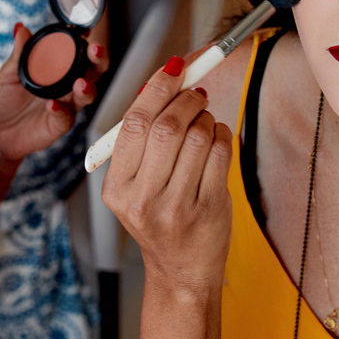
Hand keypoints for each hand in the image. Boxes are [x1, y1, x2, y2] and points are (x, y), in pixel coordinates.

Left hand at [0, 23, 107, 162]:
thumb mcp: (8, 74)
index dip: (87, 42)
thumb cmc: (4, 100)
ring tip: (80, 83)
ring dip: (86, 88)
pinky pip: (66, 117)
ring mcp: (66, 105)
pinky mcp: (59, 125)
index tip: (87, 31)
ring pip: (87, 95)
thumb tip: (20, 28)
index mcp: (59, 70)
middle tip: (95, 49)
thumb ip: (19, 53)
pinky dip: (60, 110)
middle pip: (94, 71)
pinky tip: (52, 105)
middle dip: (98, 59)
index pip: (80, 53)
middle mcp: (68, 86)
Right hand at [101, 57, 232, 291]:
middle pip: (166, 127)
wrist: (181, 271)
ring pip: (198, 136)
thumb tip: (164, 79)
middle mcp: (142, 200)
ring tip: (205, 120)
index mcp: (116, 188)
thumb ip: (144, 137)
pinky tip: (216, 139)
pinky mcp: (209, 209)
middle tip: (196, 91)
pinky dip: (222, 135)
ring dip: (206, 117)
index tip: (174, 67)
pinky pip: (220, 153)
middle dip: (186, 99)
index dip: (157, 88)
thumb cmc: (160, 216)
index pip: (134, 123)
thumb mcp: (136, 184)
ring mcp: (176, 207)